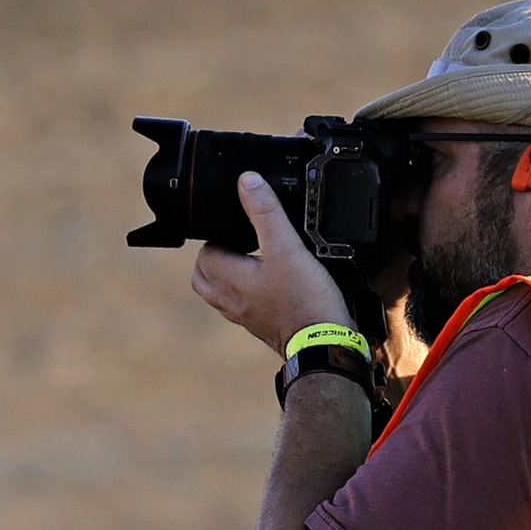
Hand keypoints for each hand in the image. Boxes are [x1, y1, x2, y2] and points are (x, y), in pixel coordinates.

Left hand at [191, 173, 354, 353]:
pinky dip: (250, 296)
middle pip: (204, 278)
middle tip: (237, 244)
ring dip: (230, 279)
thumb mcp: (287, 248)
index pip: (205, 254)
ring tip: (251, 263)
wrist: (326, 347)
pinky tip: (272, 287)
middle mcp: (232, 303)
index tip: (240, 228)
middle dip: (215, 258)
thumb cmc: (305, 302)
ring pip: (222, 297)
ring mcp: (248, 319)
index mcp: (230, 281)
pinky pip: (246, 310)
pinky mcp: (265, 329)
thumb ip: (266, 213)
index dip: (218, 236)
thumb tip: (247, 182)